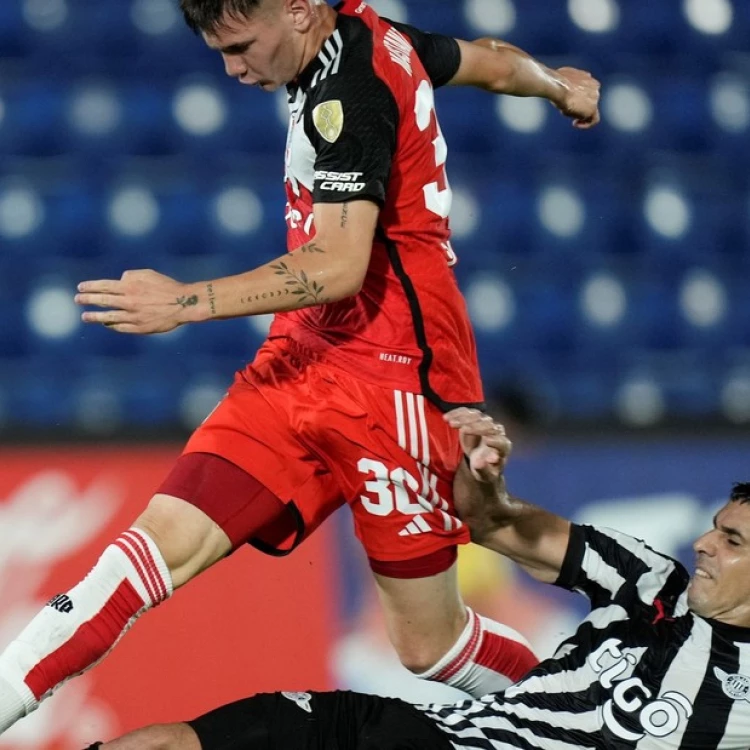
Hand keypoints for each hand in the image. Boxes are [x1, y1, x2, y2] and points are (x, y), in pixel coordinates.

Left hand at [75, 269, 199, 333]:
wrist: (183, 303)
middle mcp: (128, 302)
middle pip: (103, 301)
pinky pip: (121, 327)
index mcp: (129, 287)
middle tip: (78, 300)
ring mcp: (133, 316)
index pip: (103, 286)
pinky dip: (112, 326)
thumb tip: (119, 280)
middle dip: (87, 300)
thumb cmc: (167, 286)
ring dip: (94, 317)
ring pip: (108, 317)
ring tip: (85, 316)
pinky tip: (106, 324)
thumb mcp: (148, 274)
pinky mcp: (140, 328)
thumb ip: (131, 276)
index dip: (90, 287)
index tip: (80, 288)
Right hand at [444, 407, 511, 482]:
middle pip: (489, 426)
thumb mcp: (485, 475)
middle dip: (476, 427)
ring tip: (451, 423)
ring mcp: (487, 423)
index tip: (487, 441)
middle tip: (463, 429)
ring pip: (477, 416)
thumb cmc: (485, 469)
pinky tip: (446, 417)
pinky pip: (467, 413)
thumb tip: (480, 464)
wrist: (481, 460)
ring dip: (464, 418)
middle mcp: (497, 432)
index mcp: (503, 446)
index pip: (502, 442)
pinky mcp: (476, 418)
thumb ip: (484, 470)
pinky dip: (457, 414)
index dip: (496, 441)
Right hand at [553, 66, 600, 128]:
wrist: (558, 87)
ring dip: (579, 114)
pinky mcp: (592, 109)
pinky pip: (593, 120)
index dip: (580, 98)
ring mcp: (595, 98)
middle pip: (590, 102)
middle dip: (579, 106)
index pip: (589, 92)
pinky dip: (586, 124)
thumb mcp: (563, 79)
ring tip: (567, 113)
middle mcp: (596, 88)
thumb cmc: (557, 82)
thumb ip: (570, 82)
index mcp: (590, 79)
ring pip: (589, 111)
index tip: (571, 102)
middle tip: (567, 109)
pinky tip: (575, 124)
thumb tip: (565, 83)